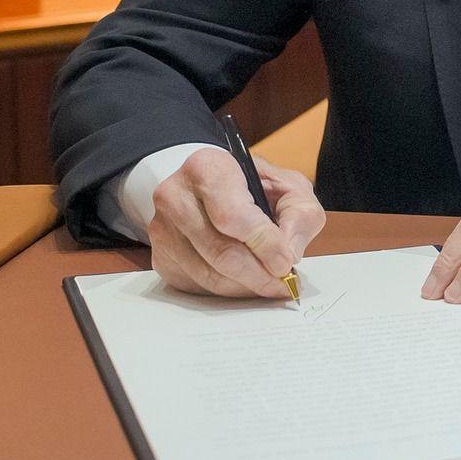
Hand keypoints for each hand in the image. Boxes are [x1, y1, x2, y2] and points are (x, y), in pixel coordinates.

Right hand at [147, 147, 325, 298]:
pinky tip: (247, 283)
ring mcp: (162, 229)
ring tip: (271, 284)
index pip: (232, 215)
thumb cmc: (253, 186)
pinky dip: (229, 292)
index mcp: (206, 167)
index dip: (263, 243)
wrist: (210, 187)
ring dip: (246, 287)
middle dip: (259, 274)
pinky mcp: (161, 257)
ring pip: (209, 275)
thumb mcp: (288, 186)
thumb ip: (299, 215)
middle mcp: (175, 196)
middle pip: (220, 251)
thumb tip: (288, 253)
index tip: (286, 262)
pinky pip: (197, 286)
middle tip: (284, 283)